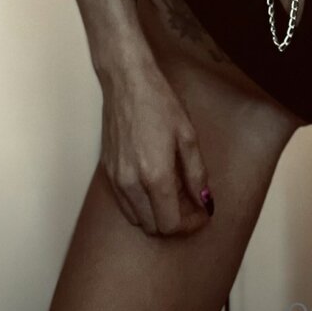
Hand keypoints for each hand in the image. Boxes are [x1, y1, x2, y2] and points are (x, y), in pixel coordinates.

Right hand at [99, 57, 213, 235]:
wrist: (127, 83)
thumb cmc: (160, 103)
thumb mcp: (188, 135)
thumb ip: (196, 173)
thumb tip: (204, 202)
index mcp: (155, 175)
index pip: (171, 224)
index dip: (190, 224)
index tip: (201, 213)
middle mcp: (131, 184)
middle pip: (154, 227)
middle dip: (175, 222)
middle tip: (191, 203)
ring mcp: (115, 179)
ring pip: (137, 219)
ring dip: (157, 215)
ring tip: (175, 193)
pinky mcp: (107, 172)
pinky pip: (124, 204)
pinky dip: (141, 205)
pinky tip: (155, 185)